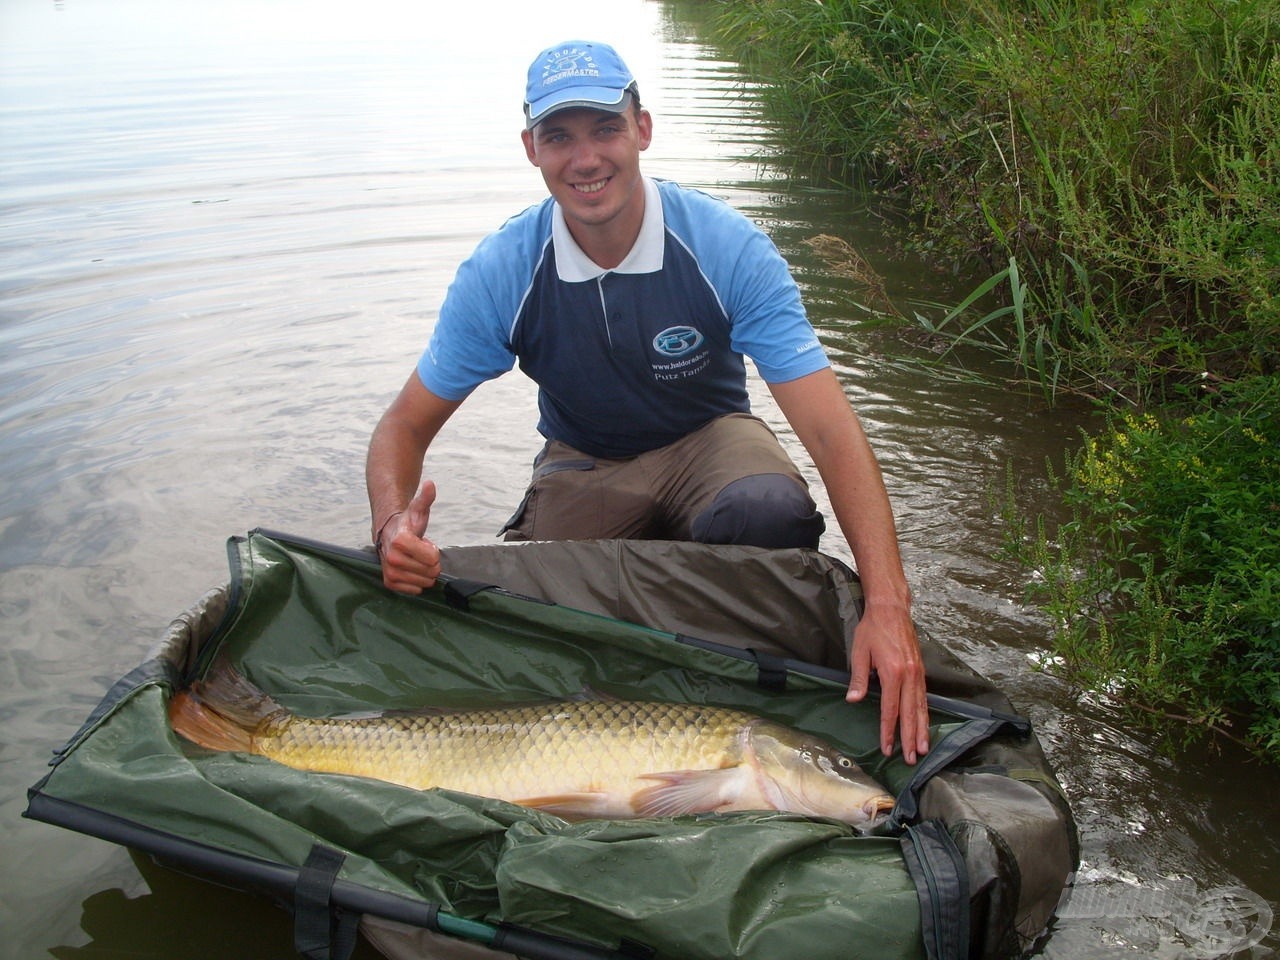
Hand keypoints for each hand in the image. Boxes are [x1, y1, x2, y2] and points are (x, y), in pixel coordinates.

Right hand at [377, 480, 441, 593]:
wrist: (388, 534)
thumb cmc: (407, 524)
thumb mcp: (418, 510)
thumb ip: (425, 498)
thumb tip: (430, 484)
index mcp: (401, 541)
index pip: (433, 558)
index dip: (433, 549)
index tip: (423, 542)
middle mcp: (392, 558)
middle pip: (431, 571)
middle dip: (430, 561)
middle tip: (419, 551)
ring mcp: (390, 572)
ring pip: (425, 582)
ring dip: (423, 571)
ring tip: (414, 558)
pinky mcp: (390, 583)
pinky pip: (415, 590)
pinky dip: (417, 581)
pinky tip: (410, 568)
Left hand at [846, 602, 929, 763]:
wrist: (891, 609)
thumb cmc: (872, 629)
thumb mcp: (860, 652)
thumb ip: (859, 677)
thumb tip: (854, 699)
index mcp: (894, 672)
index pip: (891, 709)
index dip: (888, 731)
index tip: (887, 748)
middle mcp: (910, 675)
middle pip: (910, 713)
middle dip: (910, 738)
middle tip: (911, 759)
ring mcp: (918, 673)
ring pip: (922, 707)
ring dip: (923, 730)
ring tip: (924, 749)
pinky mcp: (921, 670)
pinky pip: (924, 697)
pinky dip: (925, 714)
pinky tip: (925, 725)